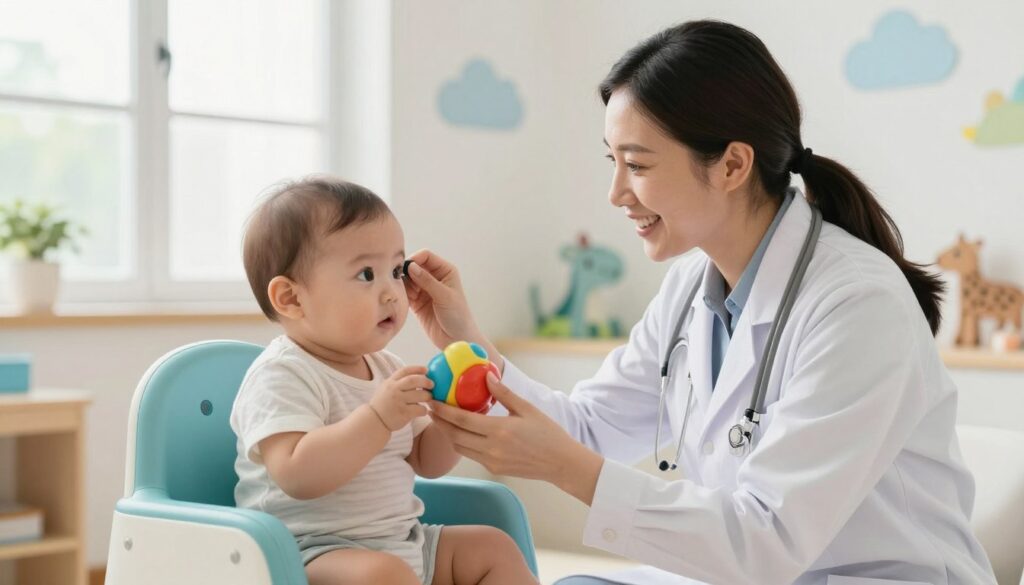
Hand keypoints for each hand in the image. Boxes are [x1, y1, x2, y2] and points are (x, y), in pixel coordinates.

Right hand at [369, 366, 433, 431]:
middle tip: (432, 385)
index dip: (417, 369)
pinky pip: (420, 409)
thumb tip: (418, 376)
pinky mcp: (403, 413)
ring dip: (428, 396)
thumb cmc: (384, 405)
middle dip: (426, 381)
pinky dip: (424, 410)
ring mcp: (398, 401)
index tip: (426, 370)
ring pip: (420, 395)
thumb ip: (398, 382)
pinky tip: (423, 411)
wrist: (374, 421)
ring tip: (428, 399)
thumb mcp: (386, 389)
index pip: (405, 371)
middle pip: (414, 380)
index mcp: (390, 382)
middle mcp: (393, 390)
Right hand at [403, 250, 500, 363]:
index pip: (426, 256)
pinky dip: (402, 295)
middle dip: (406, 273)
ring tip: (407, 296)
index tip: (405, 269)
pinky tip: (403, 301)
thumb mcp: (444, 296)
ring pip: (407, 280)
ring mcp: (425, 289)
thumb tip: (411, 266)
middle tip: (402, 284)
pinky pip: (405, 293)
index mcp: (445, 271)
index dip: (415, 259)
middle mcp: (434, 277)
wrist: (457, 339)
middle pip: (414, 267)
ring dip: (403, 285)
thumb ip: (427, 281)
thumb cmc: (458, 316)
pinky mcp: (417, 302)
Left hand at [428, 373, 603, 503]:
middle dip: (439, 422)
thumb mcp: (526, 409)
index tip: (432, 401)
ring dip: (448, 433)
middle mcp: (492, 448)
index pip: (462, 419)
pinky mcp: (493, 468)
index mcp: (499, 430)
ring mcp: (491, 461)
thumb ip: (503, 393)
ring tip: (440, 419)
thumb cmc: (547, 433)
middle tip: (429, 408)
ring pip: (459, 447)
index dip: (443, 410)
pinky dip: (462, 442)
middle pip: (454, 435)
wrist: (560, 463)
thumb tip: (486, 375)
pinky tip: (461, 431)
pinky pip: (471, 454)